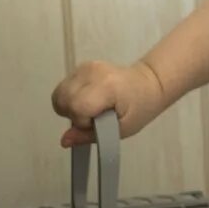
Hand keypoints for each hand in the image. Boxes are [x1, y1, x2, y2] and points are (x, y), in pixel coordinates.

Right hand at [51, 60, 170, 147]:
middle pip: (62, 98)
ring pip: (59, 93)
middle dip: (72, 114)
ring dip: (70, 106)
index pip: (77, 106)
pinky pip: (64, 87)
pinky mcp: (81, 66)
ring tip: (91, 109)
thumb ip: (89, 136)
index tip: (97, 123)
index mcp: (107, 86)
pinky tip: (89, 100)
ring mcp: (85, 66)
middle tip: (93, 118)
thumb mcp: (121, 129)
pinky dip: (71, 98)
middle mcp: (92, 71)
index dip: (82, 121)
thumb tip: (64, 141)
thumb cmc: (140, 108)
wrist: (149, 83)